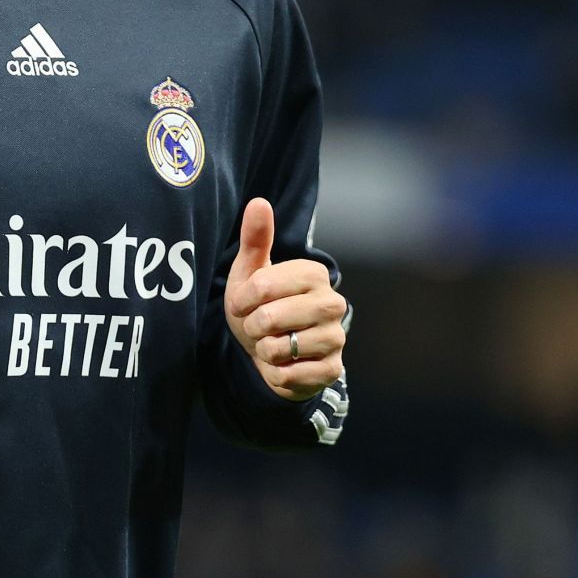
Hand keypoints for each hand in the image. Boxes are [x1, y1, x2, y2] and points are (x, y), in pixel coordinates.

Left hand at [224, 197, 346, 401]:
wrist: (270, 354)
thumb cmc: (261, 307)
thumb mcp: (250, 273)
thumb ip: (255, 238)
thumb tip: (258, 202)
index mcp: (314, 273)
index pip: (261, 286)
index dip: (241, 300)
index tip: (244, 304)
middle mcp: (332, 303)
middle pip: (268, 318)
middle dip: (252, 327)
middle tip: (260, 327)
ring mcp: (336, 338)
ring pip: (278, 348)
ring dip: (264, 351)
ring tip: (273, 344)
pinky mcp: (332, 370)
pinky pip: (287, 375)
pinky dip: (275, 373)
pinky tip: (285, 364)